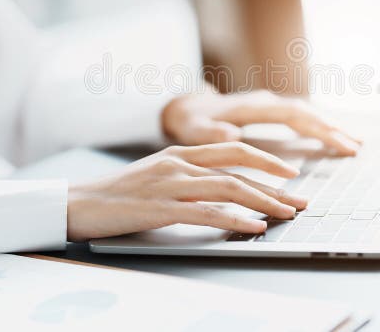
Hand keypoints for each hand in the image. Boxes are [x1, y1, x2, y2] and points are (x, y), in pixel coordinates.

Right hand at [66, 142, 307, 240]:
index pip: (234, 150)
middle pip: (239, 167)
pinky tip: (253, 228)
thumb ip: (188, 175)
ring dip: (263, 202)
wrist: (77, 203)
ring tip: (287, 214)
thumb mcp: (157, 175)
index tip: (290, 173)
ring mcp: (170, 184)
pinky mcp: (160, 207)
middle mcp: (180, 163)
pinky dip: (234, 221)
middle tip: (302, 198)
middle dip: (276, 182)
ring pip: (229, 188)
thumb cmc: (118, 194)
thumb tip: (223, 189)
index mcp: (181, 153)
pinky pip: (206, 213)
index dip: (266, 159)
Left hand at [161, 90, 360, 155]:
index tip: (338, 139)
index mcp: (252, 106)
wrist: (182, 107)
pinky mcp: (269, 110)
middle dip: (332, 129)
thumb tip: (232, 134)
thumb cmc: (188, 121)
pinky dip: (318, 126)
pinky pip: (299, 116)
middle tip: (355, 147)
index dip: (317, 127)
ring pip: (306, 112)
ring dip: (329, 126)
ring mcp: (268, 104)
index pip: (293, 114)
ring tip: (354, 142)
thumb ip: (211, 133)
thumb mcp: (192, 130)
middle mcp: (264, 101)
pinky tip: (332, 136)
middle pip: (306, 112)